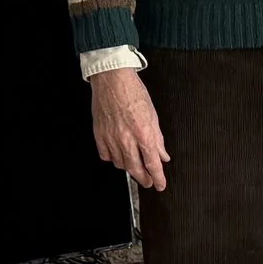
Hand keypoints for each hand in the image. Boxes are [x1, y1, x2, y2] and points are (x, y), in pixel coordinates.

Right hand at [91, 67, 168, 190]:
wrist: (112, 79)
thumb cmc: (133, 92)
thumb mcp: (153, 115)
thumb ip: (158, 139)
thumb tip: (163, 155)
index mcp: (144, 133)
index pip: (153, 163)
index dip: (158, 177)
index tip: (160, 184)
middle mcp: (126, 138)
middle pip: (135, 169)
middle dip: (144, 179)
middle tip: (148, 182)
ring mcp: (111, 138)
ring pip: (120, 164)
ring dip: (129, 168)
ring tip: (134, 165)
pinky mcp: (99, 135)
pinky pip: (106, 155)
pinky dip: (113, 158)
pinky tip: (118, 155)